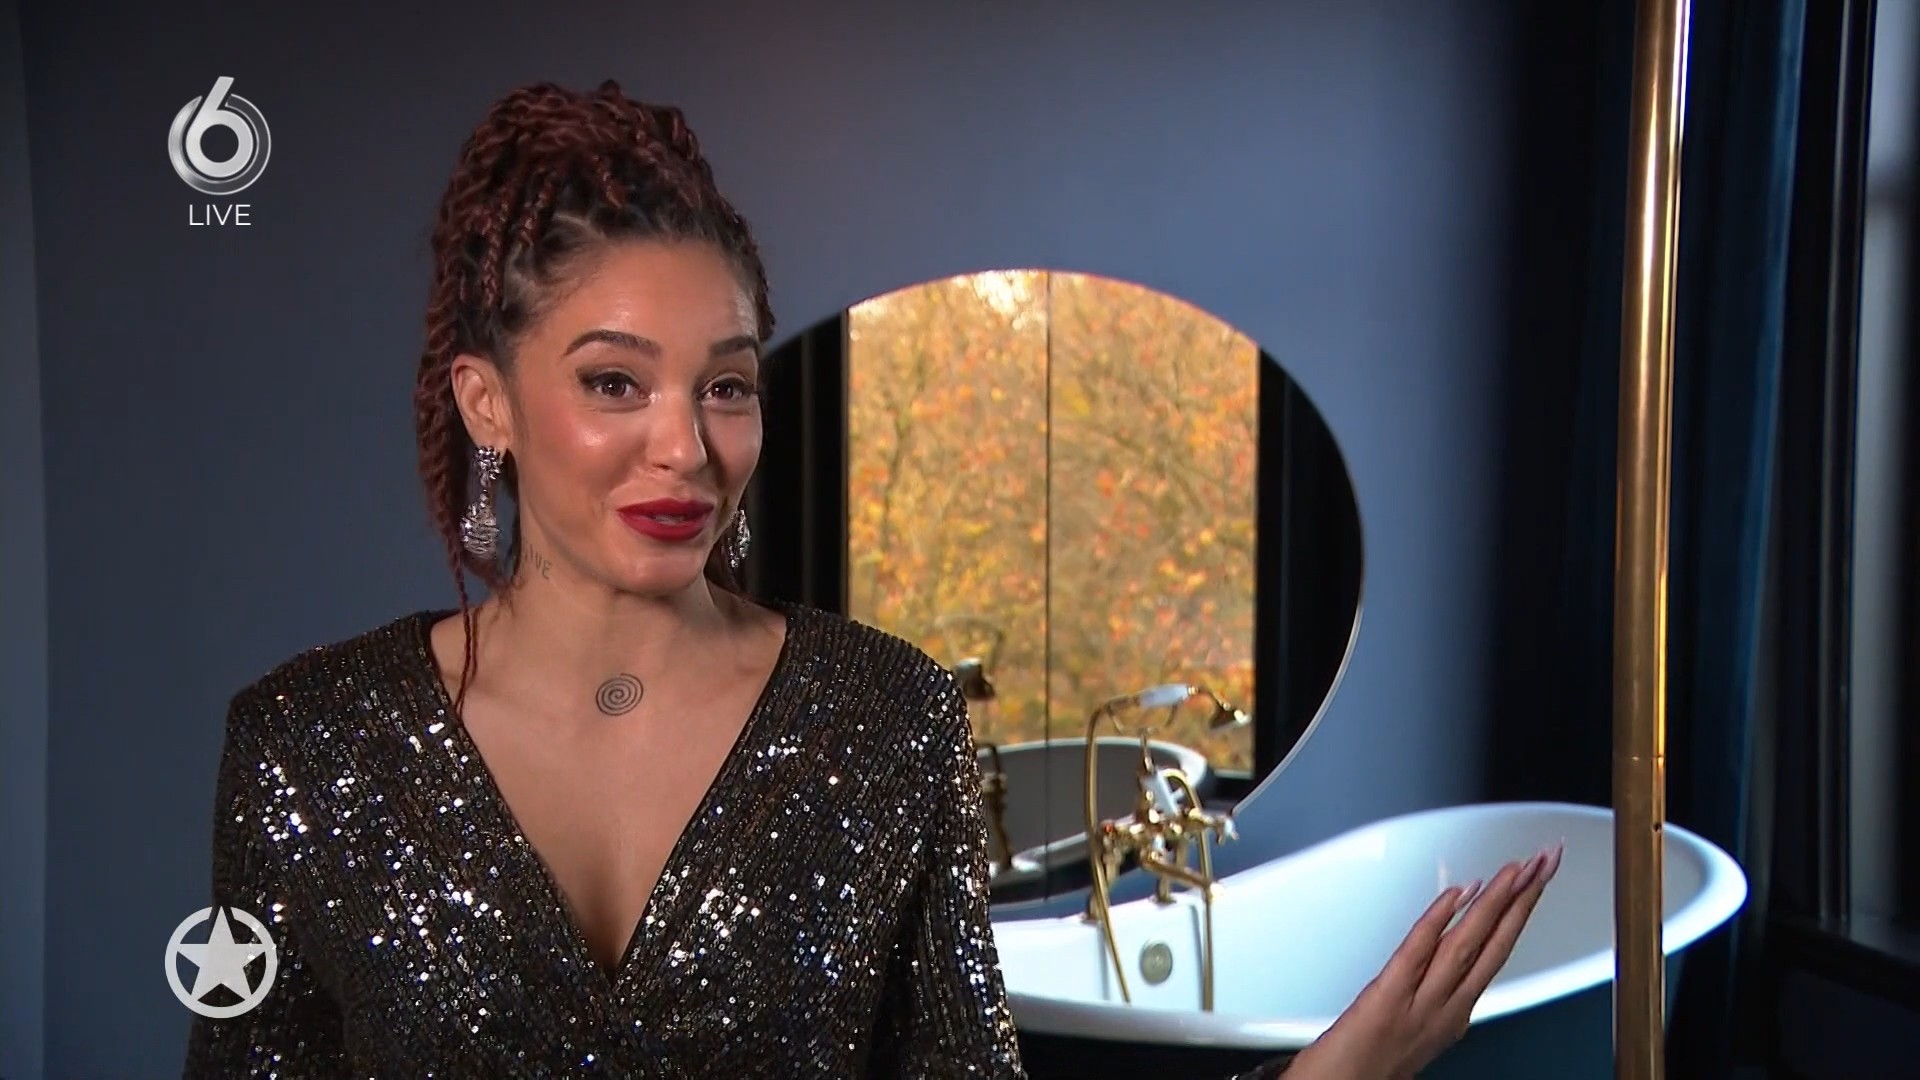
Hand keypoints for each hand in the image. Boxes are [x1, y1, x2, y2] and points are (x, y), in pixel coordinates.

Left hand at [1285, 842, 1563, 1079]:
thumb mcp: (1419, 1031)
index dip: (1520, 914)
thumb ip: (1436, 997)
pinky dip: (1439, 920)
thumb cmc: (1371, 1070)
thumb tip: (1446, 961)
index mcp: (1454, 1014)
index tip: (1537, 881)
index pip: (1497, 954)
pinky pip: (1416, 951)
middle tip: (1546, 859)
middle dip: (1524, 899)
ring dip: (1495, 903)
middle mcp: (1446, 1009)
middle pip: (1494, 944)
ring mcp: (1419, 1003)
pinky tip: (1460, 893)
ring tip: (1519, 868)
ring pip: (1466, 945)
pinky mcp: (1385, 998)